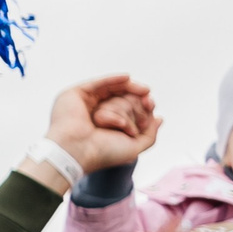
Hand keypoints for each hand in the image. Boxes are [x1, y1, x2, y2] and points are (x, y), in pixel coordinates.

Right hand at [44, 74, 162, 177]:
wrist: (78, 152)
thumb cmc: (102, 153)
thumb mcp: (135, 146)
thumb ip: (149, 134)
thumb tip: (159, 119)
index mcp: (104, 128)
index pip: (126, 111)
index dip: (142, 107)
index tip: (151, 106)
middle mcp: (92, 115)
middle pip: (120, 100)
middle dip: (137, 100)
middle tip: (148, 102)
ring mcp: (83, 105)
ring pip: (111, 92)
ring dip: (129, 90)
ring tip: (144, 91)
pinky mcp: (74, 96)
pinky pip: (97, 83)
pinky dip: (112, 79)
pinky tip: (127, 78)